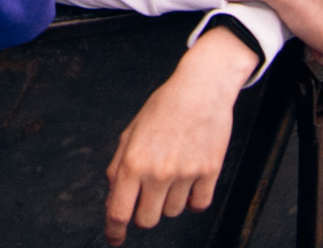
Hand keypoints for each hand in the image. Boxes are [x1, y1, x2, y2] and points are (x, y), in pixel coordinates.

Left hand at [102, 28, 253, 242]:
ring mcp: (185, 175)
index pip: (119, 211)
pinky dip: (193, 200)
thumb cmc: (163, 107)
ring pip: (172, 212)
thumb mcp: (130, 133)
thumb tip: (113, 199)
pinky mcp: (209, 173)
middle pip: (147, 220)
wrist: (200, 89)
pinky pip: (198, 205)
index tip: (114, 238)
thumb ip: (118, 168)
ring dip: (168, 201)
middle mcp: (158, 172)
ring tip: (171, 173)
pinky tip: (189, 182)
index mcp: (133, 162)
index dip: (114, 230)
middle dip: (142, 214)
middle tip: (146, 197)